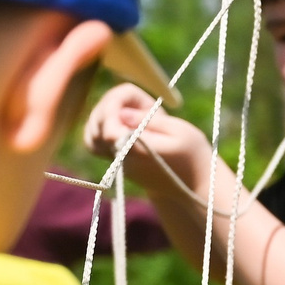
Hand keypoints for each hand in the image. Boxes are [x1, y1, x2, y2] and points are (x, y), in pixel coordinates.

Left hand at [85, 82, 213, 203]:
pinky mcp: (116, 164)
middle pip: (96, 127)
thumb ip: (149, 120)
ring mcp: (117, 163)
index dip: (113, 107)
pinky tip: (117, 119)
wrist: (193, 184)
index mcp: (139, 149)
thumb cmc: (192, 154)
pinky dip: (99, 127)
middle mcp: (123, 158)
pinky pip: (95, 144)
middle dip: (109, 106)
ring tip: (126, 108)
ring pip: (91, 134)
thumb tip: (122, 113)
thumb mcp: (180, 131)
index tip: (130, 101)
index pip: (109, 127)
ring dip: (103, 115)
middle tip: (131, 100)